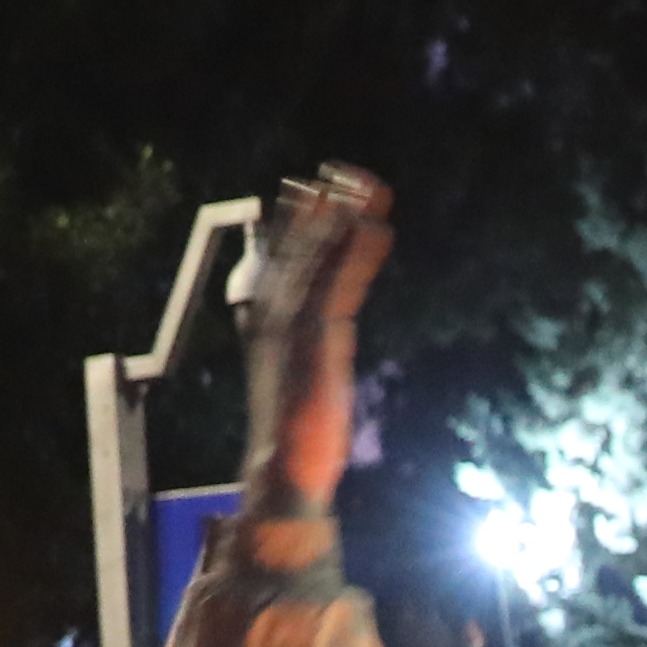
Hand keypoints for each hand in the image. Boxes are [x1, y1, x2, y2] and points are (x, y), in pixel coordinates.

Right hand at [241, 163, 393, 516]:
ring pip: (317, 258)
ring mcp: (291, 328)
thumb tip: (324, 334)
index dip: (298, 223)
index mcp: (267, 324)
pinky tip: (378, 230)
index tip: (314, 190)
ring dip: (342, 219)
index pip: (282, 261)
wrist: (285, 474)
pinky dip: (356, 254)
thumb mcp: (305, 380)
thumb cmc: (298, 438)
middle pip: (296, 247)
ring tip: (367, 188)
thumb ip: (311, 348)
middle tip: (341, 172)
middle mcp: (273, 318)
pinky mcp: (315, 341)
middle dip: (319, 208)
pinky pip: (338, 285)